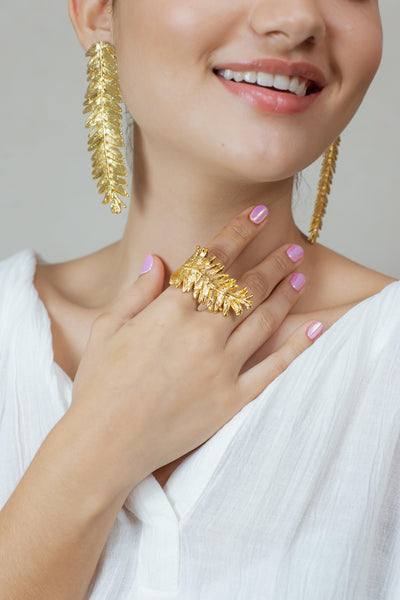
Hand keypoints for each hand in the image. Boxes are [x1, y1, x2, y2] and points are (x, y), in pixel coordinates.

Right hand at [69, 205, 321, 492]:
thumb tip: (157, 260)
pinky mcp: (233, 399)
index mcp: (170, 311)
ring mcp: (222, 366)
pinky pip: (274, 368)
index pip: (213, 261)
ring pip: (265, 319)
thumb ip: (138, 291)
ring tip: (302, 274)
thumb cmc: (100, 386)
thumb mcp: (108, 329)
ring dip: (287, 293)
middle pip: (247, 287)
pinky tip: (314, 327)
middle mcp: (202, 332)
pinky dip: (297, 347)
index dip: (239, 232)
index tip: (259, 214)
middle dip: (273, 262)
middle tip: (294, 247)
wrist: (104, 444)